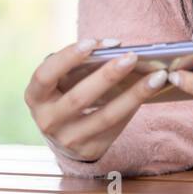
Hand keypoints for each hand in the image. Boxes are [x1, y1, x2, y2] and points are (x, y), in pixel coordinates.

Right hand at [24, 38, 170, 161]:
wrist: (63, 134)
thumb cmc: (65, 92)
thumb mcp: (62, 80)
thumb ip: (79, 64)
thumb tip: (115, 49)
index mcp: (35, 96)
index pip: (45, 75)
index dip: (67, 58)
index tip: (91, 43)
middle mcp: (47, 120)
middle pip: (79, 98)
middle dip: (107, 76)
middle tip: (132, 57)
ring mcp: (67, 139)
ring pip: (105, 117)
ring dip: (134, 95)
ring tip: (157, 76)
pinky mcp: (89, 150)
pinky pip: (116, 127)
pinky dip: (134, 107)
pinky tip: (151, 91)